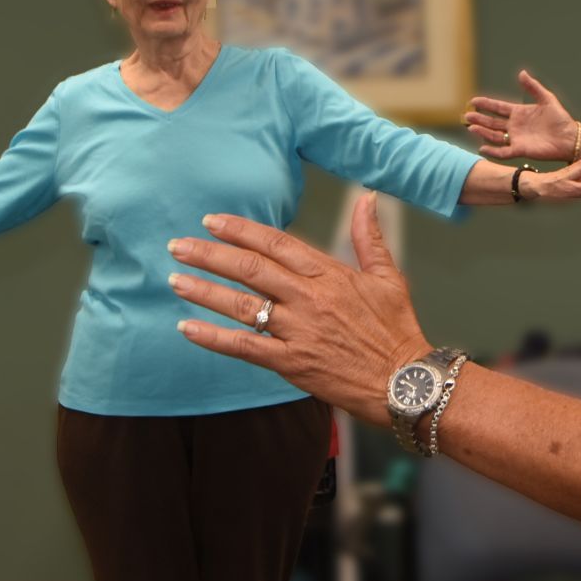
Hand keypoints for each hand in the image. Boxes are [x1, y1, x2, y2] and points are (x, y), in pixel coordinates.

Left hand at [169, 194, 426, 426]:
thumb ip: (369, 237)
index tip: (212, 222)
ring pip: (241, 305)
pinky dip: (213, 337)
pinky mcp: (291, 362)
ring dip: (204, 290)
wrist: (404, 381)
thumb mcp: (389, 277)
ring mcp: (298, 331)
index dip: (241, 230)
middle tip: (179, 245)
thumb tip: (366, 198)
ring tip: (175, 278)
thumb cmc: (397, 330)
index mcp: (330, 274)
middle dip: (210, 254)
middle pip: (250, 269)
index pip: (276, 243)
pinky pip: (244, 347)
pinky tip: (187, 327)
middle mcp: (309, 298)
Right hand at [466, 69, 577, 161]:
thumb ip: (533, 87)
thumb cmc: (560, 119)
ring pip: (494, 136)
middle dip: (479, 119)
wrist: (569, 137)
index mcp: (519, 113)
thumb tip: (522, 72)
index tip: (473, 101)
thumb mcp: (547, 99)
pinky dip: (492, 151)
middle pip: (492, 122)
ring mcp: (516, 138)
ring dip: (482, 132)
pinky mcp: (520, 150)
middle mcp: (515, 126)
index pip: (498, 108)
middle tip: (466, 115)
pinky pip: (503, 152)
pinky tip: (482, 147)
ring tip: (471, 127)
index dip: (486, 104)